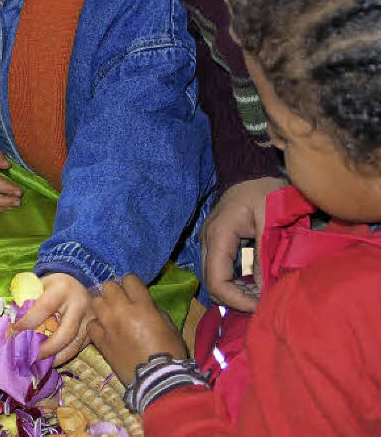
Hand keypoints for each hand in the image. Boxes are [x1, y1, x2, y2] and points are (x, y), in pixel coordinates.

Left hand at [13, 273, 93, 365]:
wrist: (78, 283)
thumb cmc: (53, 285)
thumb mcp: (39, 284)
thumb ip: (26, 300)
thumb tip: (11, 322)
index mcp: (63, 289)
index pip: (44, 308)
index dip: (27, 323)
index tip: (12, 333)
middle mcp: (80, 305)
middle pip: (65, 334)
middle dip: (46, 349)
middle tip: (29, 358)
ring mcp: (90, 320)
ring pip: (74, 346)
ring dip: (55, 358)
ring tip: (38, 364)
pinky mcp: (94, 331)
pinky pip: (78, 348)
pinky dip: (63, 357)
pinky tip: (50, 361)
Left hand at [87, 275, 186, 383]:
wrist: (157, 380)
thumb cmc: (169, 352)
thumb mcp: (170, 326)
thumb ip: (154, 311)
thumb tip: (143, 306)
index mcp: (142, 306)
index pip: (129, 279)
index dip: (131, 283)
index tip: (133, 290)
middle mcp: (122, 311)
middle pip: (108, 286)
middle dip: (115, 291)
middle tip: (120, 301)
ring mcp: (109, 326)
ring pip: (96, 302)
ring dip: (103, 306)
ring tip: (110, 314)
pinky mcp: (100, 341)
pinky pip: (91, 325)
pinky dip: (96, 326)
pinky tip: (104, 331)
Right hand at [201, 177, 286, 311]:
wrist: (253, 171)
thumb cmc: (264, 191)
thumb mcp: (270, 220)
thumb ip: (265, 254)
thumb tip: (264, 290)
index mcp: (218, 235)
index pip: (217, 281)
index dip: (236, 300)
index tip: (260, 306)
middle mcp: (207, 241)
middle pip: (212, 283)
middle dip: (236, 300)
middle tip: (263, 304)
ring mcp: (209, 241)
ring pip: (214, 278)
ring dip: (235, 292)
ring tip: (261, 296)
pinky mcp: (215, 242)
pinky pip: (219, 270)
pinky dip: (235, 282)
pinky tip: (254, 283)